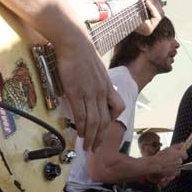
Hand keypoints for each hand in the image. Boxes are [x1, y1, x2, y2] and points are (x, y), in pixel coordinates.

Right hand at [55, 27, 124, 150]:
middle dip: (101, 137)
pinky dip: (81, 127)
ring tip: (87, 147)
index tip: (105, 126)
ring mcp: (89, 92)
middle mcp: (101, 91)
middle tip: (96, 148)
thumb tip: (91, 87)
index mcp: (107, 84)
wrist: (74, 42)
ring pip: (94, 121)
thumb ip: (96, 80)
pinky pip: (81, 115)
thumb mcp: (96, 67)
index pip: (117, 107)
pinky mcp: (76, 92)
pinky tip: (79, 133)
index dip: (113, 120)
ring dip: (91, 137)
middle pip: (105, 120)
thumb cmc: (82, 52)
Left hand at [127, 0, 163, 34]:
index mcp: (148, 18)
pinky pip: (157, 17)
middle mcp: (149, 25)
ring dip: (154, 3)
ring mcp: (149, 28)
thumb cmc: (126, 4)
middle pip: (161, 12)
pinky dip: (153, 8)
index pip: (159, 10)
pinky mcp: (149, 29)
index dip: (156, 1)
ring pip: (160, 14)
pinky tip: (147, 2)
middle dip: (155, 2)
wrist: (119, 8)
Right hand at [150, 143, 186, 177]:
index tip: (178, 155)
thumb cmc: (160, 156)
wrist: (155, 165)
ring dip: (174, 166)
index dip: (182, 155)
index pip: (185, 155)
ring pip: (178, 167)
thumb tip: (183, 143)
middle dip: (176, 160)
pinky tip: (167, 169)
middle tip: (170, 159)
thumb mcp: (168, 148)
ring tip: (168, 164)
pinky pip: (175, 172)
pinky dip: (173, 171)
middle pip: (180, 161)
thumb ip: (177, 146)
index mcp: (178, 154)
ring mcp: (177, 168)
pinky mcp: (174, 174)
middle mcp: (179, 161)